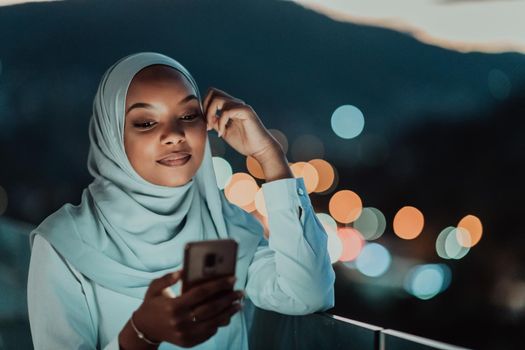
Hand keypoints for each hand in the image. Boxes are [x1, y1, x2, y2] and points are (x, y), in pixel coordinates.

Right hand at [120, 271, 242, 348]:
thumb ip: (167, 278)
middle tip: (241, 292)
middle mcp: (181, 321)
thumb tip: (183, 271)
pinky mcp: (189, 342)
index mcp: (174, 306)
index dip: (219, 285)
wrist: (144, 329)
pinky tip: (228, 314)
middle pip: (211, 308)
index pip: (201, 293)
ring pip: (214, 322)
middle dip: (228, 299)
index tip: (233, 279)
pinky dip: (220, 323)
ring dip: (229, 313)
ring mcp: (185, 334)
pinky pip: (209, 332)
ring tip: (239, 304)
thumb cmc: (152, 304)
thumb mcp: (154, 288)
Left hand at [202, 87, 281, 160]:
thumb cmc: (245, 142)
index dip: (204, 106)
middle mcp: (235, 104)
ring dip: (210, 114)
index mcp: (231, 107)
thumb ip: (215, 123)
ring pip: (218, 99)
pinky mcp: (246, 111)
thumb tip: (205, 117)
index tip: (205, 122)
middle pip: (213, 92)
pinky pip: (226, 111)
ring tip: (211, 128)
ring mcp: (241, 106)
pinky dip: (220, 122)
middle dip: (205, 106)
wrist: (260, 149)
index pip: (213, 95)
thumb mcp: (224, 131)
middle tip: (207, 123)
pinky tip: (221, 133)